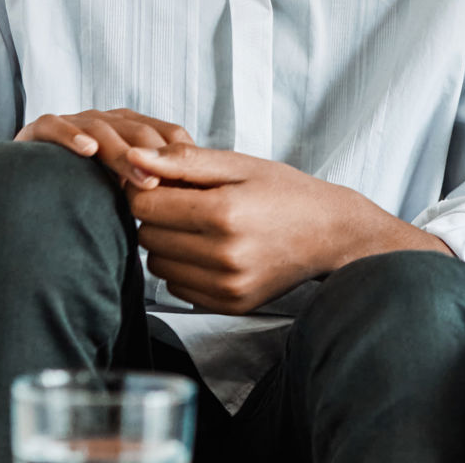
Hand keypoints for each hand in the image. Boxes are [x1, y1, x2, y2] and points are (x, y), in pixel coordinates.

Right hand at [15, 108, 193, 187]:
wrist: (28, 185)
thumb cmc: (88, 189)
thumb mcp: (127, 190)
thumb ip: (153, 192)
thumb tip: (193, 216)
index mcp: (135, 130)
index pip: (169, 135)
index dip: (181, 157)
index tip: (192, 184)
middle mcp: (110, 121)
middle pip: (140, 132)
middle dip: (156, 157)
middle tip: (165, 186)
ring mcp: (77, 121)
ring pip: (105, 129)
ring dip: (123, 153)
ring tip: (140, 179)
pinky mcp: (41, 128)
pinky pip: (56, 125)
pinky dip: (72, 135)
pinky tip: (87, 150)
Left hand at [126, 143, 450, 313]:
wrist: (331, 232)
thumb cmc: (287, 192)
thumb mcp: (241, 164)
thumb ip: (184, 161)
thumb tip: (133, 159)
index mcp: (224, 212)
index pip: (144, 205)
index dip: (149, 188)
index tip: (169, 182)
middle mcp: (223, 254)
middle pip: (147, 236)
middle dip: (159, 216)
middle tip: (191, 202)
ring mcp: (226, 285)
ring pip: (157, 264)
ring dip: (169, 244)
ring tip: (203, 226)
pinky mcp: (228, 305)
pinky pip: (177, 287)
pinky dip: (185, 267)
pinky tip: (213, 250)